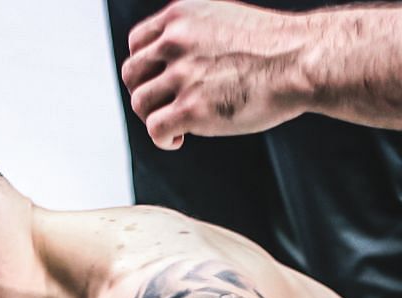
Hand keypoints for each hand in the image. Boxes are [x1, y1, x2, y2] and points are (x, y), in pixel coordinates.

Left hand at [122, 0, 309, 149]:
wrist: (306, 60)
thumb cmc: (274, 46)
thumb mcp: (223, 20)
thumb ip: (191, 33)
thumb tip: (165, 61)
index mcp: (181, 17)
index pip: (137, 43)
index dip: (145, 67)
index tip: (159, 81)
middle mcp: (176, 42)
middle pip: (132, 75)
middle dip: (145, 93)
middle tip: (166, 106)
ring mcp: (183, 75)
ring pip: (140, 103)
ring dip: (153, 118)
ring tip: (176, 124)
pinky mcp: (192, 108)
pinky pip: (154, 129)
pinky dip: (161, 139)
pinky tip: (178, 139)